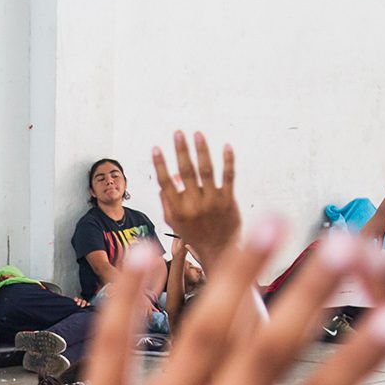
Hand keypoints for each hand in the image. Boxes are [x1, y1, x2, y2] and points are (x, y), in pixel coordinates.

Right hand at [152, 131, 239, 264]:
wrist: (220, 251)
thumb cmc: (195, 235)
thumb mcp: (175, 222)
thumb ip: (168, 200)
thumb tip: (169, 176)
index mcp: (178, 210)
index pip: (165, 183)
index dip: (160, 164)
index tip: (156, 148)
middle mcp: (194, 205)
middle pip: (186, 172)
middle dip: (181, 150)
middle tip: (178, 133)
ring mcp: (212, 202)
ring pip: (206, 171)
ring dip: (202, 151)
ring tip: (198, 134)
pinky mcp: (228, 201)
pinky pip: (228, 177)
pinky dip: (228, 161)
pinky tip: (226, 147)